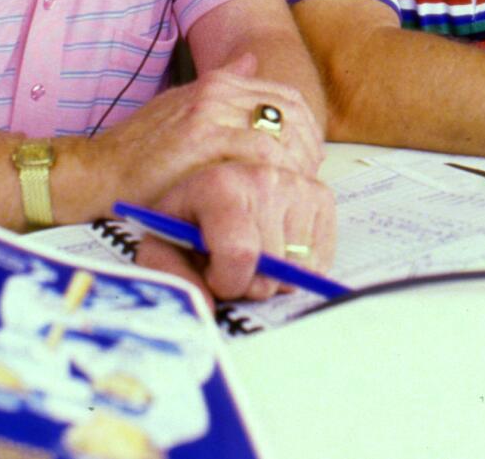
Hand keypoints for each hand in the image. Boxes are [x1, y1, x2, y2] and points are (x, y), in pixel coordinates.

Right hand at [84, 53, 323, 207]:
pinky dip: (275, 175)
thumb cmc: (136, 150)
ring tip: (294, 192)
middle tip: (308, 179)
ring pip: (280, 132)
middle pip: (289, 112)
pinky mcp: (202, 141)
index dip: (306, 129)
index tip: (308, 158)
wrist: (96, 172)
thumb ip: (220, 85)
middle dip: (307, 147)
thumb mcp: (180, 106)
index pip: (285, 97)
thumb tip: (251, 60)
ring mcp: (209, 113)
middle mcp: (216, 92)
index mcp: (216, 83)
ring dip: (295, 164)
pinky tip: (274, 194)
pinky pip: (259, 153)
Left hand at [133, 160, 336, 303]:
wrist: (215, 190)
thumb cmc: (190, 223)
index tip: (215, 278)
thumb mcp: (163, 248)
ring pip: (299, 270)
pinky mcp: (321, 197)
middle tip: (232, 265)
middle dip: (250, 283)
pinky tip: (277, 249)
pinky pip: (321, 261)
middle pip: (271, 269)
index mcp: (218, 185)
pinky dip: (299, 269)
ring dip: (276, 278)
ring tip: (254, 255)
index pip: (240, 253)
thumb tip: (206, 307)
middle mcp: (262, 178)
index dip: (227, 281)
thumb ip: (173, 278)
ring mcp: (297, 186)